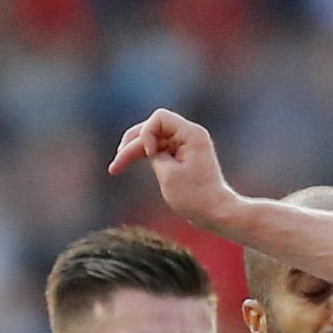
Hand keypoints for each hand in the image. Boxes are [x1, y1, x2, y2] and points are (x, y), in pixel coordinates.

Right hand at [108, 109, 236, 225]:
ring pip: (152, 139)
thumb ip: (153, 154)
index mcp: (191, 134)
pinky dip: (144, 155)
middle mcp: (189, 135)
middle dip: (133, 142)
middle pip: (153, 127)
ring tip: (116, 166)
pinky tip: (127, 162)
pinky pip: (159, 148)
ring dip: (134, 150)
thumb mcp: (168, 174)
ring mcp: (186, 145)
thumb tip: (146, 145)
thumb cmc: (195, 197)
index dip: (147, 133)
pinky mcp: (182, 155)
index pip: (159, 118)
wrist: (217, 213)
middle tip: (117, 160)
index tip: (151, 155)